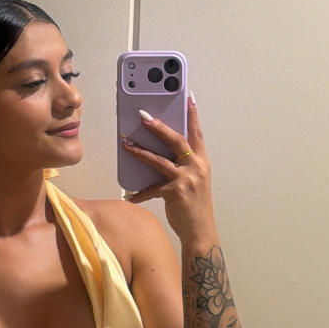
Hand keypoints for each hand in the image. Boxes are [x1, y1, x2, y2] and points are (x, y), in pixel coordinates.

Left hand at [122, 94, 217, 246]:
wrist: (200, 230)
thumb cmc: (195, 205)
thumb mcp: (195, 180)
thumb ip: (183, 164)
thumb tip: (161, 151)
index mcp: (201, 161)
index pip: (197, 132)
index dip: (192, 114)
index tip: (189, 97)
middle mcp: (196, 167)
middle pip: (176, 140)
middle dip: (158, 127)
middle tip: (143, 117)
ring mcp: (186, 179)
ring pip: (159, 160)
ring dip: (140, 151)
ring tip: (126, 144)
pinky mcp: (175, 193)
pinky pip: (152, 189)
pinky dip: (139, 193)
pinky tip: (128, 195)